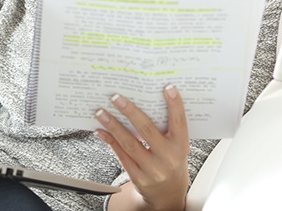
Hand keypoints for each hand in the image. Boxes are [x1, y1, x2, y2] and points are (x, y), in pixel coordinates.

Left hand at [94, 85, 188, 210]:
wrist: (168, 195)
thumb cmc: (171, 162)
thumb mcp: (176, 147)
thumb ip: (166, 128)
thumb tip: (144, 100)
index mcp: (180, 146)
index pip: (179, 122)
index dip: (175, 105)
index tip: (167, 87)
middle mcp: (168, 158)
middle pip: (146, 130)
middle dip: (130, 111)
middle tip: (116, 97)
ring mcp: (152, 170)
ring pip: (129, 143)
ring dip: (113, 125)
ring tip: (101, 112)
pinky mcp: (138, 178)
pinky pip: (121, 155)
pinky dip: (110, 141)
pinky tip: (101, 130)